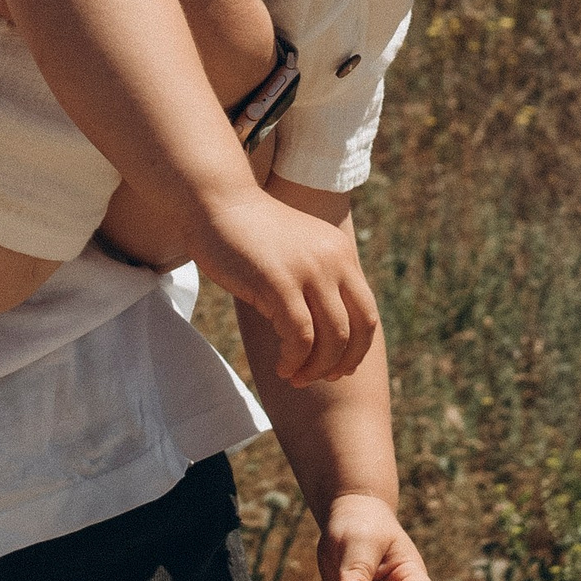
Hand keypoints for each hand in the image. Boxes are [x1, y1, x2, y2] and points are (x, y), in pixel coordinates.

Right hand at [204, 185, 377, 382]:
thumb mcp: (296, 252)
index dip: (358, 348)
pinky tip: (281, 367)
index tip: (340, 369)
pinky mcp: (280, 283)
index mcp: (341, 253)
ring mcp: (309, 271)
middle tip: (319, 379)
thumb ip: (314, 280)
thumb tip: (322, 328)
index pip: (366, 313)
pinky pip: (299, 336)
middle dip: (340, 363)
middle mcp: (333, 261)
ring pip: (331, 338)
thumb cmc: (247, 232)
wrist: (214, 202)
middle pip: (357, 329)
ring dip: (315, 367)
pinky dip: (294, 360)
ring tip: (294, 377)